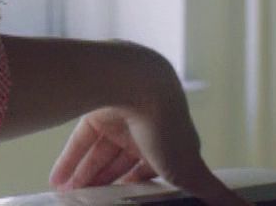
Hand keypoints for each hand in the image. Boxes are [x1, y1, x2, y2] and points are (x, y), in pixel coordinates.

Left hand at [47, 44, 252, 205]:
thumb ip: (219, 195)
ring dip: (85, 178)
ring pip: (100, 155)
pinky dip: (68, 162)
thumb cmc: (167, 126)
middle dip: (108, 186)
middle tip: (91, 204)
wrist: (135, 81)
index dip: (139, 188)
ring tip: (70, 198)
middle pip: (123, 164)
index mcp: (172, 141)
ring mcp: (119, 119)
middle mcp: (145, 129)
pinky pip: (79, 142)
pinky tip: (56, 182)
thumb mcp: (192, 171)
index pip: (154, 171)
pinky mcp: (93, 112)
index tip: (125, 204)